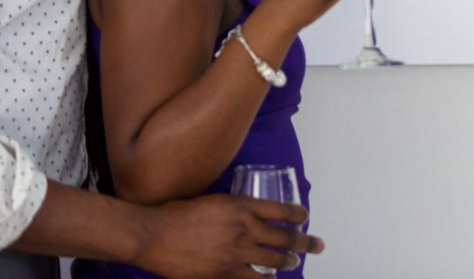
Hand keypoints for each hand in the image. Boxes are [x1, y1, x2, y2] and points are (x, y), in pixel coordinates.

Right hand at [136, 193, 322, 278]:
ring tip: (294, 261)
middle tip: (319, 245)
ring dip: (288, 261)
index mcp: (241, 205)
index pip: (282, 210)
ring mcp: (236, 252)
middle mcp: (244, 228)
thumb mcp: (213, 201)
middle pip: (286, 236)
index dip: (299, 215)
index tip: (306, 218)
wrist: (155, 234)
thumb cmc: (178, 214)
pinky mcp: (225, 273)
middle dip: (306, 242)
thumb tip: (249, 216)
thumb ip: (234, 209)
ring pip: (275, 260)